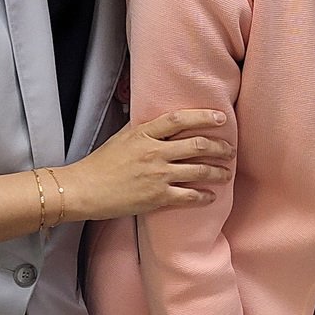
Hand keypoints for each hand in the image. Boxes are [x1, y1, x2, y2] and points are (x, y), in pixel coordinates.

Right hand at [60, 109, 233, 220]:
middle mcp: (154, 152)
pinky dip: (205, 196)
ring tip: (227, 173)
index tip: (221, 118)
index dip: (203, 117)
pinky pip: (190, 195)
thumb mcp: (121, 137)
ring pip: (199, 170)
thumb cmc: (102, 164)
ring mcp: (157, 175)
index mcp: (144, 133)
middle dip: (220, 147)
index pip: (179, 119)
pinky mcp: (157, 197)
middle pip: (197, 145)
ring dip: (219, 172)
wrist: (84, 189)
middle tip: (230, 150)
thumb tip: (161, 122)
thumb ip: (143, 130)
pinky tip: (211, 196)